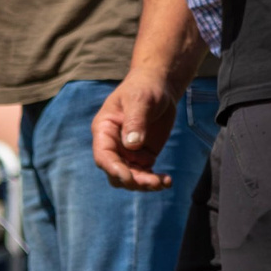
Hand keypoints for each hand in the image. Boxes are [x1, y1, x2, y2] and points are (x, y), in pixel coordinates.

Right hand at [91, 71, 177, 190]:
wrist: (158, 86)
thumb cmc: (144, 88)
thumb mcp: (140, 100)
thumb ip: (135, 121)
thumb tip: (132, 144)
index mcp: (104, 130)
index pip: (103, 156)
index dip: (113, 169)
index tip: (128, 177)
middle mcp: (113, 145)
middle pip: (116, 172)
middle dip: (132, 181)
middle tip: (153, 182)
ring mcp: (128, 153)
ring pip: (131, 178)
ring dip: (145, 184)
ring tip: (163, 182)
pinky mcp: (143, 157)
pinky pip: (145, 174)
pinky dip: (155, 181)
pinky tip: (167, 181)